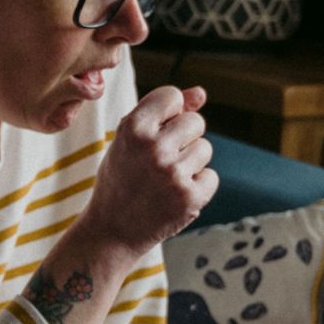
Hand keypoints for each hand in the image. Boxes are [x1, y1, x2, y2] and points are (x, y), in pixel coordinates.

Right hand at [82, 85, 218, 255]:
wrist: (111, 229)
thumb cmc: (122, 176)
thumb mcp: (130, 138)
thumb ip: (163, 111)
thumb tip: (202, 93)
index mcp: (133, 127)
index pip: (173, 95)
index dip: (169, 112)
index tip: (155, 129)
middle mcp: (153, 147)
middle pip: (196, 121)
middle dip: (184, 137)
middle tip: (159, 159)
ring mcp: (173, 174)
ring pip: (204, 148)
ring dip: (190, 162)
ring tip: (164, 178)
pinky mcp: (190, 198)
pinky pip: (211, 176)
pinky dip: (197, 186)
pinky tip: (174, 195)